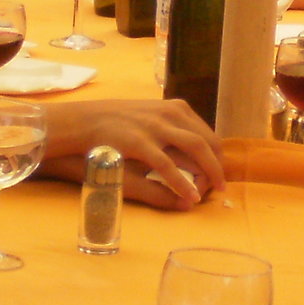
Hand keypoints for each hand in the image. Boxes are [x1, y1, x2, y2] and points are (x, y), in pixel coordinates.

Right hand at [45, 98, 224, 206]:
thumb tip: (190, 152)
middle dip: (218, 164)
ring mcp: (156, 126)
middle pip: (207, 140)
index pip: (206, 132)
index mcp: (173, 108)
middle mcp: (170, 113)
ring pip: (196, 149)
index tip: (218, 170)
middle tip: (222, 185)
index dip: (216, 154)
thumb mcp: (146, 122)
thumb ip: (168, 132)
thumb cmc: (113, 124)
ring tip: (216, 191)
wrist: (80, 121)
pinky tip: (191, 196)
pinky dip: (184, 183)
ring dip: (211, 172)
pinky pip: (169, 166)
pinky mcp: (141, 142)